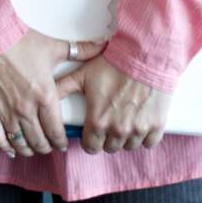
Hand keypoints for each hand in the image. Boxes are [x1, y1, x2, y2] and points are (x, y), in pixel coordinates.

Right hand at [0, 32, 104, 156]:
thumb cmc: (20, 41)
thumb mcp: (53, 46)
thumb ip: (79, 50)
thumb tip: (101, 46)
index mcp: (45, 96)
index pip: (56, 131)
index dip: (61, 142)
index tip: (62, 144)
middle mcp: (27, 109)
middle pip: (39, 141)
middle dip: (46, 147)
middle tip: (49, 146)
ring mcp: (7, 112)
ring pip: (20, 143)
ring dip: (28, 149)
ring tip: (32, 149)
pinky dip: (4, 147)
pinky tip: (10, 149)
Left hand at [55, 56, 171, 154]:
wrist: (145, 55)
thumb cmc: (114, 63)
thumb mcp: (83, 75)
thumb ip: (63, 88)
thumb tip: (46, 95)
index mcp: (98, 122)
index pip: (90, 147)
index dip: (90, 139)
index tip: (93, 131)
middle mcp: (117, 130)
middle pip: (110, 147)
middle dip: (107, 137)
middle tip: (109, 121)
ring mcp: (138, 130)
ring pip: (129, 146)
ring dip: (125, 137)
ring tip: (125, 119)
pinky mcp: (156, 125)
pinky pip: (149, 142)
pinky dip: (145, 136)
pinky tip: (140, 122)